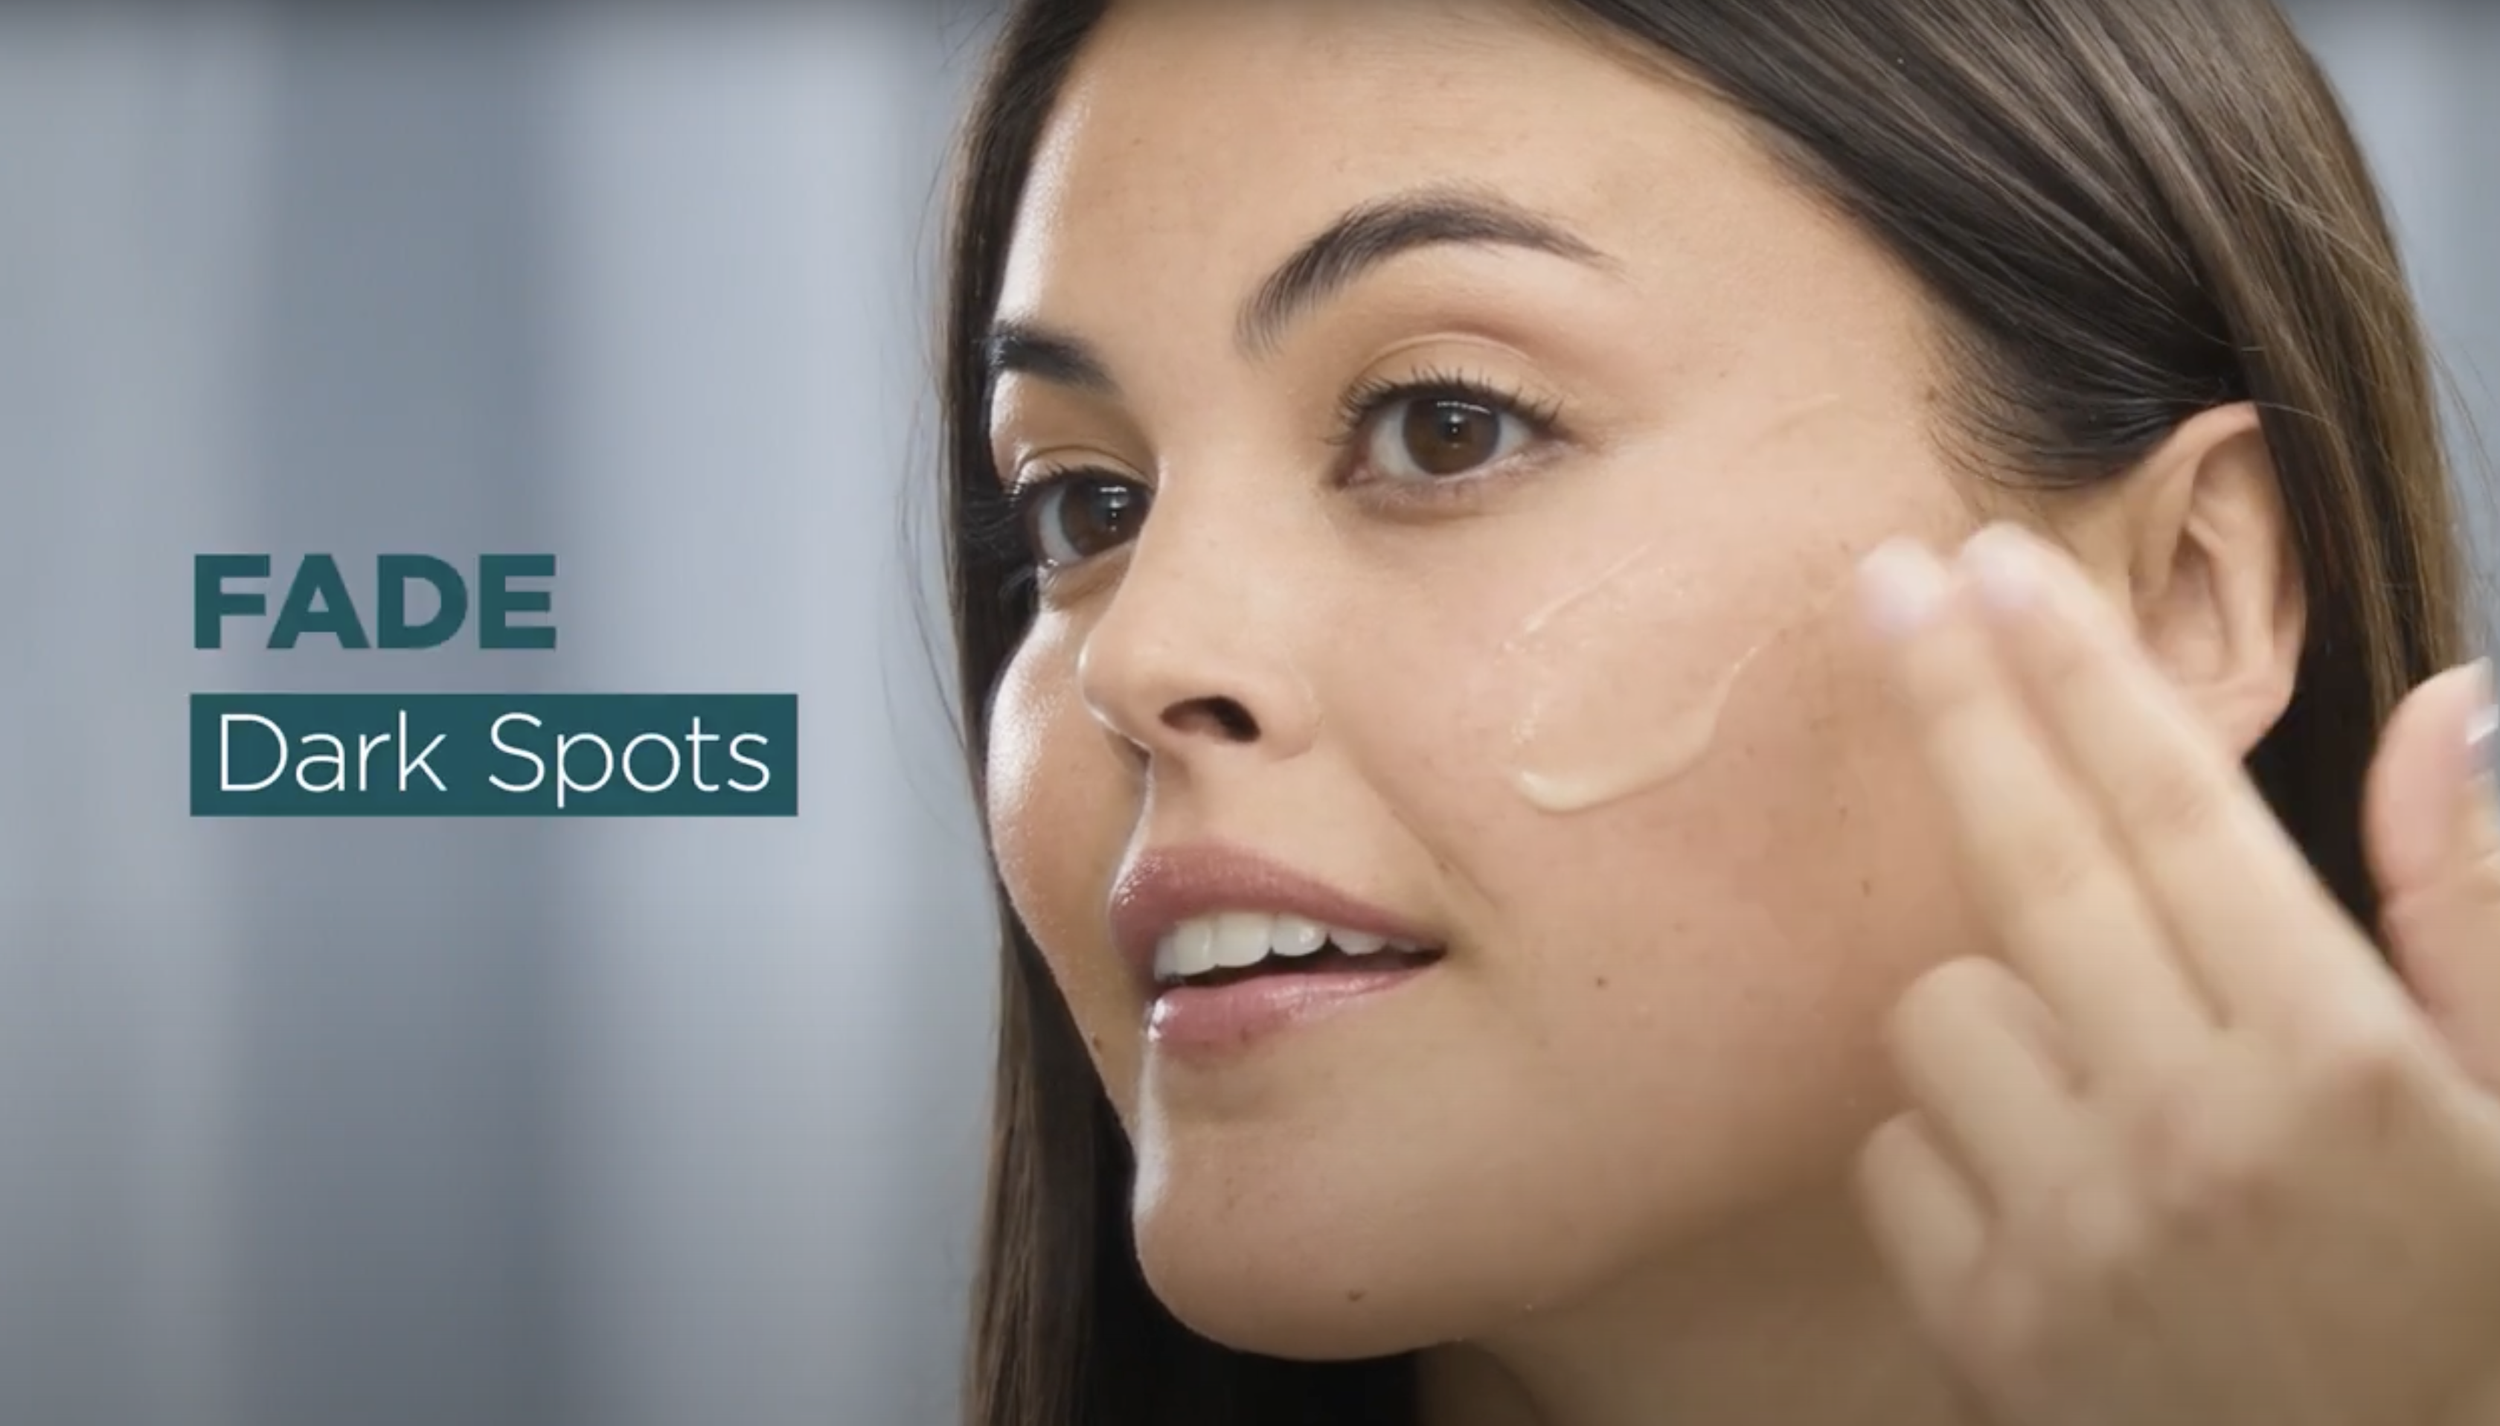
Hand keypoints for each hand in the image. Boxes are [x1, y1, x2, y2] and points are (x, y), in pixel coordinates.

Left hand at [1849, 524, 2499, 1425]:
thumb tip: (2453, 704)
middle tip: (1883, 578)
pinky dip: (1957, 1148)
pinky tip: (2060, 1203)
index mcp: (2339, 1060)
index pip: (2177, 811)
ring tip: (2114, 1094)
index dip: (2078, 671)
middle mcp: (2194, 1133)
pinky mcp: (1983, 1328)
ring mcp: (2075, 1235)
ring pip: (1944, 1010)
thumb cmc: (2472, 1324)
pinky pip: (1898, 1152)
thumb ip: (2480, 909)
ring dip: (2003, 1010)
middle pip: (2028, 859)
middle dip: (1954, 697)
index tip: (1996, 562)